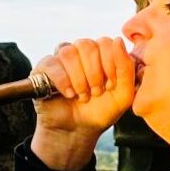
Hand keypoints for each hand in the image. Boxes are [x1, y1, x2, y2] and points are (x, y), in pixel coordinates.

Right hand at [31, 37, 134, 170]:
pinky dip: (62, 80)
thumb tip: (118, 40)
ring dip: (78, 78)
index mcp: (100, 54)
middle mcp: (80, 53)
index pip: (104, 42)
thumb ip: (126, 67)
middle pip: (86, 45)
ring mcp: (60, 60)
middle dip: (94, 72)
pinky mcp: (43, 69)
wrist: (78, 131)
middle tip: (96, 92)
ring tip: (82, 96)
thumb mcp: (123, 94)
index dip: (109, 63)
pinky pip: (51, 63)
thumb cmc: (101, 111)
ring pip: (68, 52)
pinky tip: (69, 94)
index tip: (111, 85)